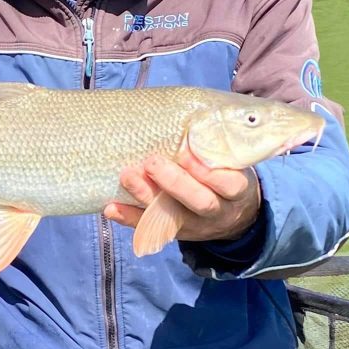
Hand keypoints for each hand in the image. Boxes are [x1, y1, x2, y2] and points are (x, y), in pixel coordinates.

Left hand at [104, 148, 260, 244]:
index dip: (208, 171)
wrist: (234, 218)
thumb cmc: (228, 177)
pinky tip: (111, 208)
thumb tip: (187, 116)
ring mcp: (195, 226)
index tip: (187, 152)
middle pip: (199, 202)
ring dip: (147, 197)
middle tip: (151, 162)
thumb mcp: (234, 165)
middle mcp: (218, 212)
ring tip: (127, 176)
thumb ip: (217, 149)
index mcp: (237, 192)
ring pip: (172, 216)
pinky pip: (149, 229)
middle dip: (174, 183)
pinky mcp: (174, 233)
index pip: (228, 185)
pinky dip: (129, 218)